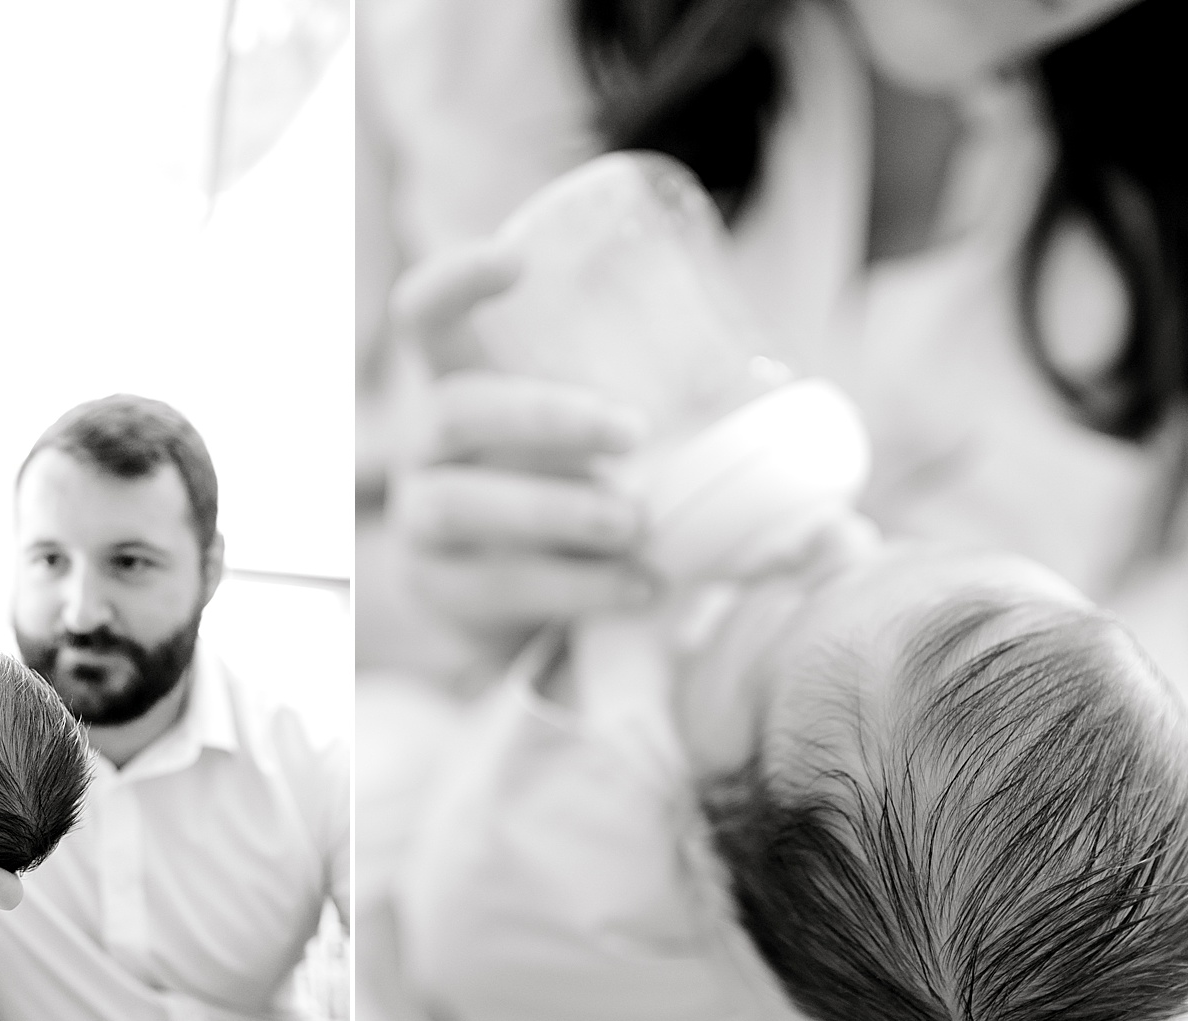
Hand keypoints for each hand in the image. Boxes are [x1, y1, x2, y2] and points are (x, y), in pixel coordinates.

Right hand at [389, 240, 654, 634]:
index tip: (517, 261)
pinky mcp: (442, 589)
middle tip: (633, 430)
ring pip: (460, 504)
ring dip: (556, 509)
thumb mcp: (578, 431)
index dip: (454, 280)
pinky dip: (576, 587)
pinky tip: (639, 584)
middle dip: (546, 417)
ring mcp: (422, 518)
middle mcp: (427, 445)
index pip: (423, 315)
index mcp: (458, 382)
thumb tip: (764, 382)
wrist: (497, 593)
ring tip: (635, 522)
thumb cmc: (558, 481)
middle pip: (455, 412)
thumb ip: (629, 397)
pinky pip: (496, 586)